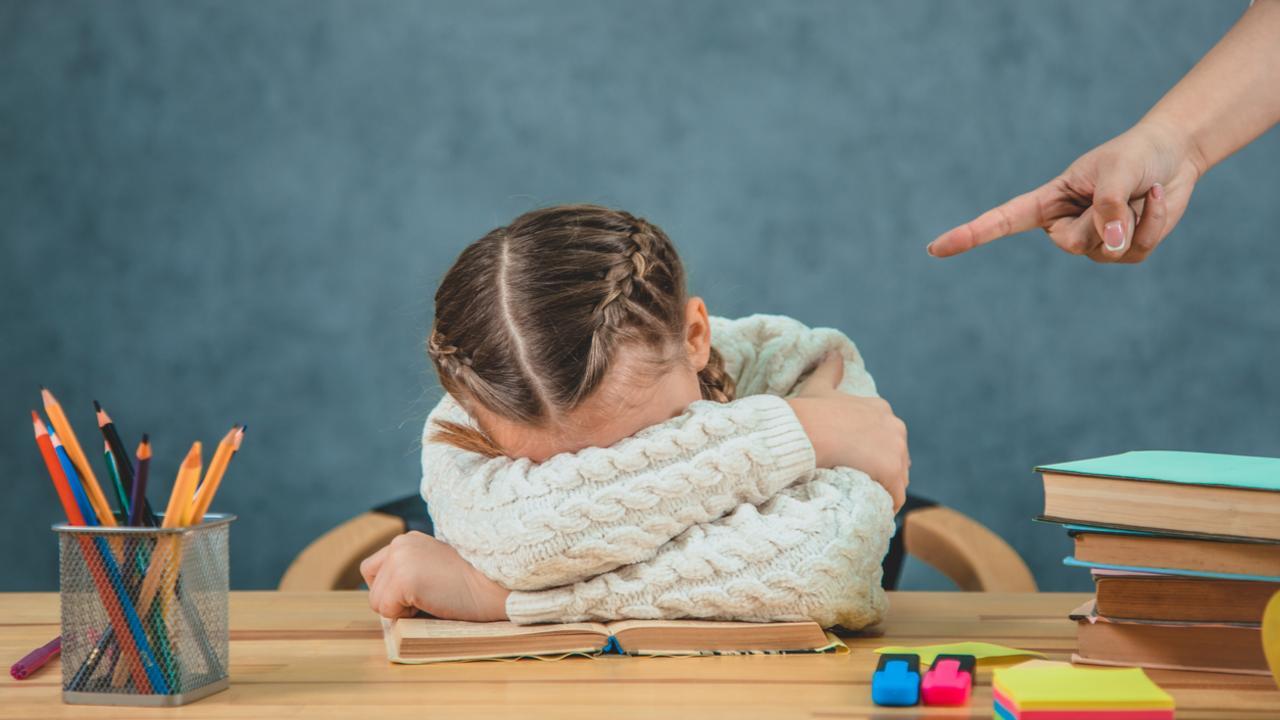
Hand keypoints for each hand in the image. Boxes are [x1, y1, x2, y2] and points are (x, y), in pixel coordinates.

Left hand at [360, 531, 510, 620]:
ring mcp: (399, 560)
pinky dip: (406, 616)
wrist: (498, 584)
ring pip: (377, 602)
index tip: (423, 592)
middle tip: (430, 597)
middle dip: (395, 600)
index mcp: (408, 540)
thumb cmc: (474, 583)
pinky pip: (387, 611)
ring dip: (401, 610)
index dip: (393, 590)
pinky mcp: (403, 579)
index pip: (374, 570)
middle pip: (373, 587)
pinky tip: (433, 603)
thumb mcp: (436, 567)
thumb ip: (413, 572)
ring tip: (433, 599)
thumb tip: (390, 601)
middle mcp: (399, 543)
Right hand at [788, 353, 909, 510]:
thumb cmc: (808, 413)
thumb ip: (830, 370)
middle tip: (856, 483)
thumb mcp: (819, 387)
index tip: (853, 463)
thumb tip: (833, 354)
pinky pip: (895, 496)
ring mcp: (896, 449)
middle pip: (896, 459)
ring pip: (897, 479)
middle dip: (880, 473)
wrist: (804, 433)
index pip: (886, 439)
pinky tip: (870, 508)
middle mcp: (895, 426)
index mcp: (881, 409)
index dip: (871, 454)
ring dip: (882, 490)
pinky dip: (885, 504)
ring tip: (861, 497)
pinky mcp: (892, 471)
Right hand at [928, 119, 1202, 263]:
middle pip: (1071, 244)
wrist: (1172, 154)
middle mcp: (1063, 226)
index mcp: (1047, 202)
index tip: (934, 249)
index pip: (1002, 221)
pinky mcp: (1123, 250)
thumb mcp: (1119, 172)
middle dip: (1104, 218)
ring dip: (1134, 217)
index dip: (969, 235)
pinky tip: (1158, 198)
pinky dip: (1154, 223)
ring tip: (1143, 189)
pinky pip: (1135, 249)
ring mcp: (1093, 242)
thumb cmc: (1136, 154)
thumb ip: (1110, 207)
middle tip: (1125, 189)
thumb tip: (1111, 246)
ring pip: (1106, 250)